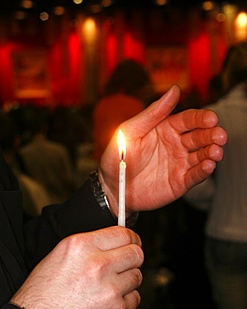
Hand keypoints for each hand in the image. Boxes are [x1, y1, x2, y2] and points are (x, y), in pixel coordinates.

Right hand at [10, 227, 142, 308]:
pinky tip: (107, 304)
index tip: (132, 242)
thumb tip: (112, 244)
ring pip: (137, 276)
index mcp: (80, 246)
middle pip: (136, 253)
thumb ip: (88, 247)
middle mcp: (97, 265)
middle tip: (126, 264)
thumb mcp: (58, 258)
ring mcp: (109, 289)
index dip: (131, 238)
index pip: (122, 233)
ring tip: (108, 288)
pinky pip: (134, 299)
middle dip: (133, 258)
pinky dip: (125, 301)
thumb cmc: (41, 299)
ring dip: (127, 281)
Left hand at [99, 85, 227, 214]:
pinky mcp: (180, 182)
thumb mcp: (131, 131)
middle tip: (220, 135)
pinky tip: (208, 165)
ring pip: (202, 155)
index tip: (211, 118)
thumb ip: (153, 112)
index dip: (201, 118)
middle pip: (200, 137)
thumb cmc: (118, 157)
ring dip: (212, 152)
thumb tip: (174, 90)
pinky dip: (204, 171)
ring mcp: (179, 164)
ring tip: (216, 151)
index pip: (189, 120)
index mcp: (166, 129)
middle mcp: (177, 145)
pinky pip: (195, 176)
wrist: (112, 188)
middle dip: (212, 135)